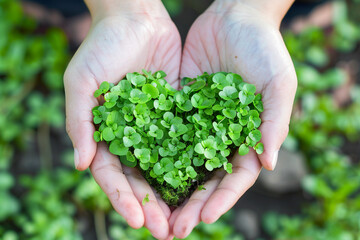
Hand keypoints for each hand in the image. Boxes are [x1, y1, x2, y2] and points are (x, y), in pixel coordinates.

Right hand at [64, 1, 180, 238]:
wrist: (135, 18)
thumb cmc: (102, 46)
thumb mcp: (81, 82)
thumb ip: (79, 122)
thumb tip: (80, 165)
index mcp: (105, 133)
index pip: (113, 175)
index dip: (123, 199)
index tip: (136, 221)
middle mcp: (132, 134)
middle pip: (142, 178)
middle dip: (152, 206)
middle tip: (166, 232)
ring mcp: (156, 126)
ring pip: (166, 166)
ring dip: (175, 193)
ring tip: (187, 219)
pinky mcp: (178, 113)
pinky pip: (187, 141)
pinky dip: (194, 162)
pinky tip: (206, 182)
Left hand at [170, 0, 296, 237]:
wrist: (235, 16)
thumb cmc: (264, 49)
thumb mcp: (278, 84)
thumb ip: (274, 122)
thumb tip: (268, 164)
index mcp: (248, 136)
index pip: (236, 176)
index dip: (222, 199)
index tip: (205, 218)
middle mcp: (221, 134)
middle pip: (205, 177)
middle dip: (191, 204)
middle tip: (173, 230)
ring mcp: (198, 122)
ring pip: (181, 161)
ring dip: (168, 188)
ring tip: (152, 211)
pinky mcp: (178, 106)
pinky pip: (164, 133)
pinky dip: (153, 153)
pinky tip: (138, 172)